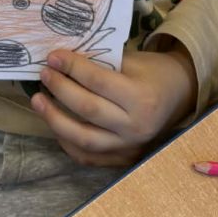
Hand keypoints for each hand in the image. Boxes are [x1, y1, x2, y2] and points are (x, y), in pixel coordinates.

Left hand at [30, 43, 198, 167]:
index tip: (53, 57)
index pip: (98, 82)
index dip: (72, 68)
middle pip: (87, 109)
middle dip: (60, 90)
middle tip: (43, 75)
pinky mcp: (122, 160)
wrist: (179, 97)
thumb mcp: (133, 61)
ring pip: (83, 139)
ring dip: (55, 119)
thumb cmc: (153, 73)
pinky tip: (55, 124)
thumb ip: (101, 64)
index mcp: (141, 97)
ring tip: (38, 101)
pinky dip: (67, 141)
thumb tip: (62, 61)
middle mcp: (135, 126)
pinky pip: (87, 156)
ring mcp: (128, 147)